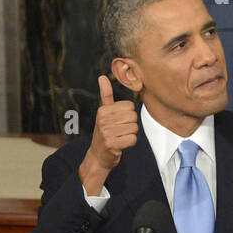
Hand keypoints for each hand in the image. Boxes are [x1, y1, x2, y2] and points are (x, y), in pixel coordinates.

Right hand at [78, 75, 137, 195]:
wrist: (98, 155)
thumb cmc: (105, 131)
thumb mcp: (104, 112)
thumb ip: (106, 95)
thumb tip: (102, 77)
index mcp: (103, 110)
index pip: (130, 106)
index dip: (128, 115)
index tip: (118, 121)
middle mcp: (103, 120)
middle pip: (133, 117)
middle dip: (130, 125)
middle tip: (119, 131)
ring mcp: (106, 133)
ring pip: (134, 128)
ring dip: (130, 135)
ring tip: (119, 137)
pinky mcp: (111, 144)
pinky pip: (133, 139)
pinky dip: (130, 143)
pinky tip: (121, 144)